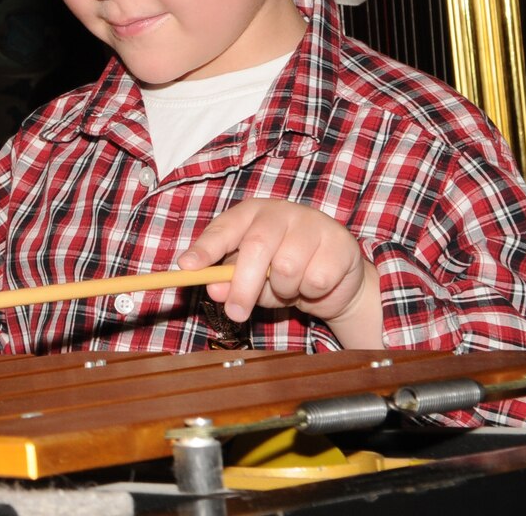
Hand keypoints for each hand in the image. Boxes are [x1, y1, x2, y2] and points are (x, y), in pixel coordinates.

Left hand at [177, 199, 382, 346]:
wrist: (335, 279)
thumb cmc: (283, 272)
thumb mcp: (251, 277)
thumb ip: (230, 280)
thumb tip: (214, 289)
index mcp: (251, 214)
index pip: (223, 228)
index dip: (205, 248)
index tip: (187, 268)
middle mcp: (280, 212)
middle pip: (255, 247)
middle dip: (242, 286)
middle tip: (235, 314)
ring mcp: (312, 224)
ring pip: (287, 268)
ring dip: (284, 291)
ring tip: (289, 288)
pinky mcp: (339, 243)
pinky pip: (317, 280)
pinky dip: (311, 292)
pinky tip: (314, 285)